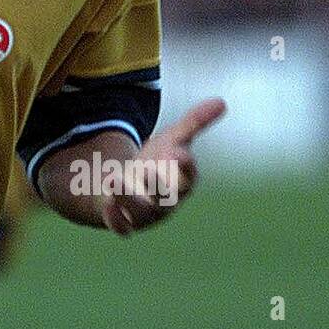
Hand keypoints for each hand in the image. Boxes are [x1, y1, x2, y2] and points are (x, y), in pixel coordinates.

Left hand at [101, 97, 225, 235]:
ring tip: (113, 179)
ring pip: (141, 212)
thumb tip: (221, 101)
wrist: (126, 186)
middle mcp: (165, 200)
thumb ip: (193, 123)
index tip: (179, 152)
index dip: (184, 165)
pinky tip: (107, 204)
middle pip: (166, 197)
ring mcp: (145, 213)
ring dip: (127, 197)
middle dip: (158, 184)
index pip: (188, 175)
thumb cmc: (156, 163)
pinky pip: (122, 227)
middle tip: (147, 170)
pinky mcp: (124, 221)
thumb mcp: (172, 139)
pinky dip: (115, 219)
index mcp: (180, 181)